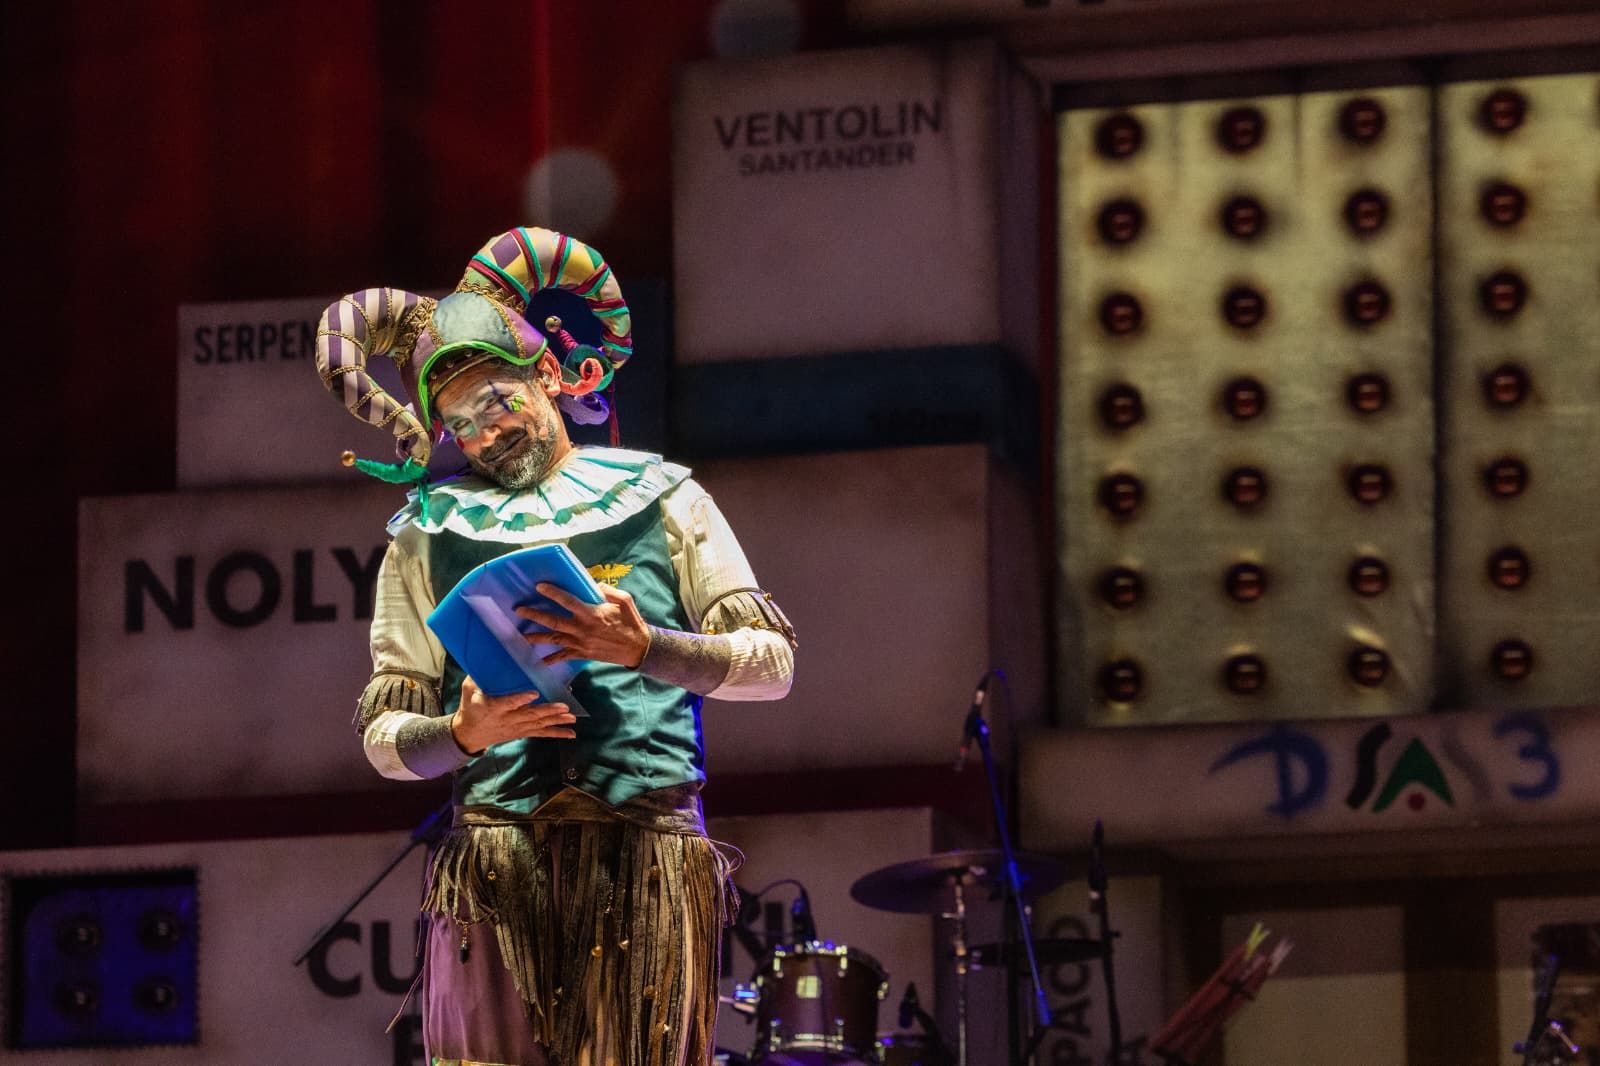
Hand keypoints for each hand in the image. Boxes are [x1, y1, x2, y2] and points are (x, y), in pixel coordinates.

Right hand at [450, 675, 576, 753]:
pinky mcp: (522, 732)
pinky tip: (571, 733)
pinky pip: (541, 733)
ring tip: (572, 718)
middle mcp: (508, 719)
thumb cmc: (470, 708)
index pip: (509, 703)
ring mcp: (516, 727)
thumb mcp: (468, 691)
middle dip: (548, 711)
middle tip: (564, 707)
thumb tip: (485, 660)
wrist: (469, 734)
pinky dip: (557, 733)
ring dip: (556, 721)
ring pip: (539, 725)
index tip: (534, 693)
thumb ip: (476, 678)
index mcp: (494, 707)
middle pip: (530, 715)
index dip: (521, 699)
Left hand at [516, 582, 649, 668]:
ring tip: (521, 635)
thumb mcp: (625, 601)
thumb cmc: (632, 623)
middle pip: (553, 621)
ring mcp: (581, 643)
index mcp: (592, 613)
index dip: (553, 593)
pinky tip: (539, 662)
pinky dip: (551, 660)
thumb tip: (593, 585)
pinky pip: (563, 657)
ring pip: (554, 639)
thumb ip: (609, 590)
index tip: (539, 587)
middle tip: (519, 610)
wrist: (638, 649)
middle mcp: (583, 629)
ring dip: (536, 637)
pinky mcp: (583, 654)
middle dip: (535, 615)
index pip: (568, 601)